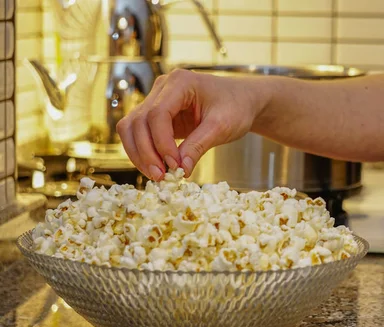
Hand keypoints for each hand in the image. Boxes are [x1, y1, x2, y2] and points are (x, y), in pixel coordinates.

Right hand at [116, 69, 265, 179]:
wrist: (243, 101)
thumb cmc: (236, 107)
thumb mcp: (222, 127)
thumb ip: (199, 146)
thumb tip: (181, 170)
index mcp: (180, 82)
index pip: (157, 114)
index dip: (161, 143)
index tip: (173, 165)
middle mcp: (163, 88)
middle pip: (138, 121)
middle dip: (146, 152)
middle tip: (161, 176)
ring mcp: (157, 100)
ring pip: (131, 128)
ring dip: (139, 154)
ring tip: (157, 175)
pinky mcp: (157, 116)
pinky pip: (140, 134)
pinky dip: (144, 152)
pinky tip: (157, 168)